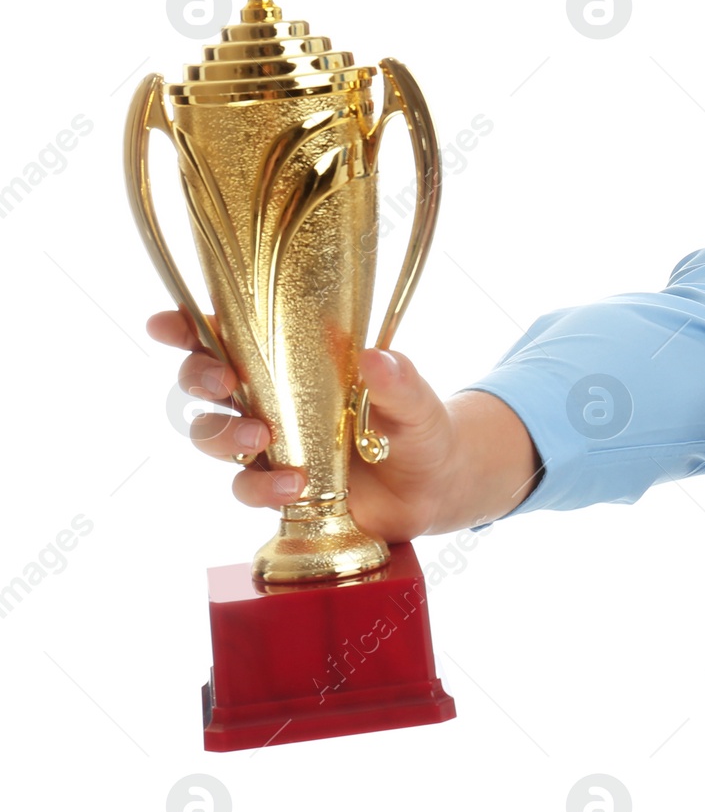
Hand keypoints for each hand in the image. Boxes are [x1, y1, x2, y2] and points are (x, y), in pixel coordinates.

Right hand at [147, 308, 460, 543]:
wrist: (432, 485)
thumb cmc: (417, 425)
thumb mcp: (416, 400)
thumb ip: (398, 381)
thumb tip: (377, 358)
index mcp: (294, 361)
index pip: (230, 335)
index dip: (188, 328)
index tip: (166, 324)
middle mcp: (270, 399)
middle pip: (204, 384)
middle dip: (199, 378)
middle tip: (224, 381)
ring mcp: (269, 445)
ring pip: (212, 436)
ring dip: (225, 435)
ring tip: (263, 439)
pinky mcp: (277, 486)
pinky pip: (246, 487)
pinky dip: (261, 485)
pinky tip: (295, 484)